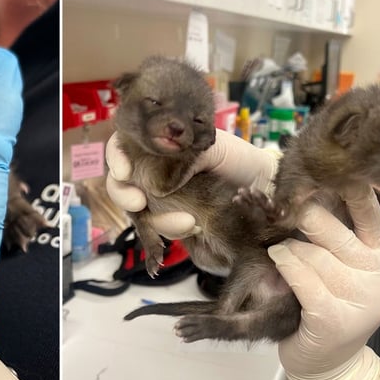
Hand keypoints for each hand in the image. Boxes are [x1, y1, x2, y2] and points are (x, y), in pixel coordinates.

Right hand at [104, 130, 279, 238]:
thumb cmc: (239, 160)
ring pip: (140, 213)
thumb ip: (184, 157)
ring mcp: (162, 200)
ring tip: (190, 222)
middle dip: (125, 195)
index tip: (124, 171)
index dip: (116, 157)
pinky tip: (192, 229)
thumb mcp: (213, 147)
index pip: (123, 146)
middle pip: (121, 183)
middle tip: (138, 202)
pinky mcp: (174, 223)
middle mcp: (153, 173)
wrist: (264, 189)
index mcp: (159, 146)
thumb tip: (160, 183)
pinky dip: (169, 233)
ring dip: (159, 220)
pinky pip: (159, 232)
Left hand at [268, 184, 379, 379]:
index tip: (332, 169)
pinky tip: (277, 261)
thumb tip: (312, 195)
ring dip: (285, 251)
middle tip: (283, 210)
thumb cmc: (327, 306)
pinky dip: (285, 268)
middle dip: (301, 218)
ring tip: (278, 254)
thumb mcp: (342, 270)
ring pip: (309, 254)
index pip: (370, 214)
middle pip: (330, 230)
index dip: (351, 190)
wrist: (326, 364)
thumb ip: (336, 239)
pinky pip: (303, 279)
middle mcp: (374, 275)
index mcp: (378, 256)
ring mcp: (359, 298)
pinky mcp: (335, 319)